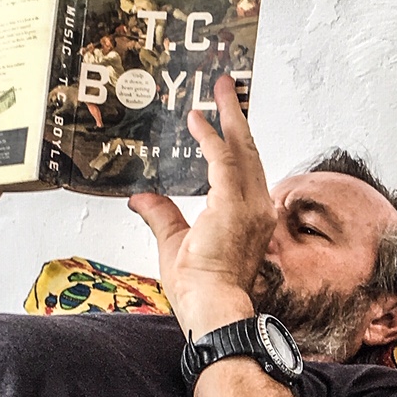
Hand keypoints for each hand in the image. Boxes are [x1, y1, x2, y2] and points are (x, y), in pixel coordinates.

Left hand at [130, 72, 274, 337]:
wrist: (211, 307)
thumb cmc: (200, 287)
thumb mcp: (174, 242)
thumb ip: (161, 215)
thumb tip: (139, 198)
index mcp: (250, 217)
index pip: (245, 170)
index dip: (234, 141)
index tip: (223, 118)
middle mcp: (257, 208)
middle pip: (250, 152)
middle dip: (237, 117)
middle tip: (226, 88)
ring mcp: (250, 207)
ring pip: (243, 150)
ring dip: (229, 117)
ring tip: (219, 90)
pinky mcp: (234, 206)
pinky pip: (224, 163)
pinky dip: (211, 139)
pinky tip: (197, 120)